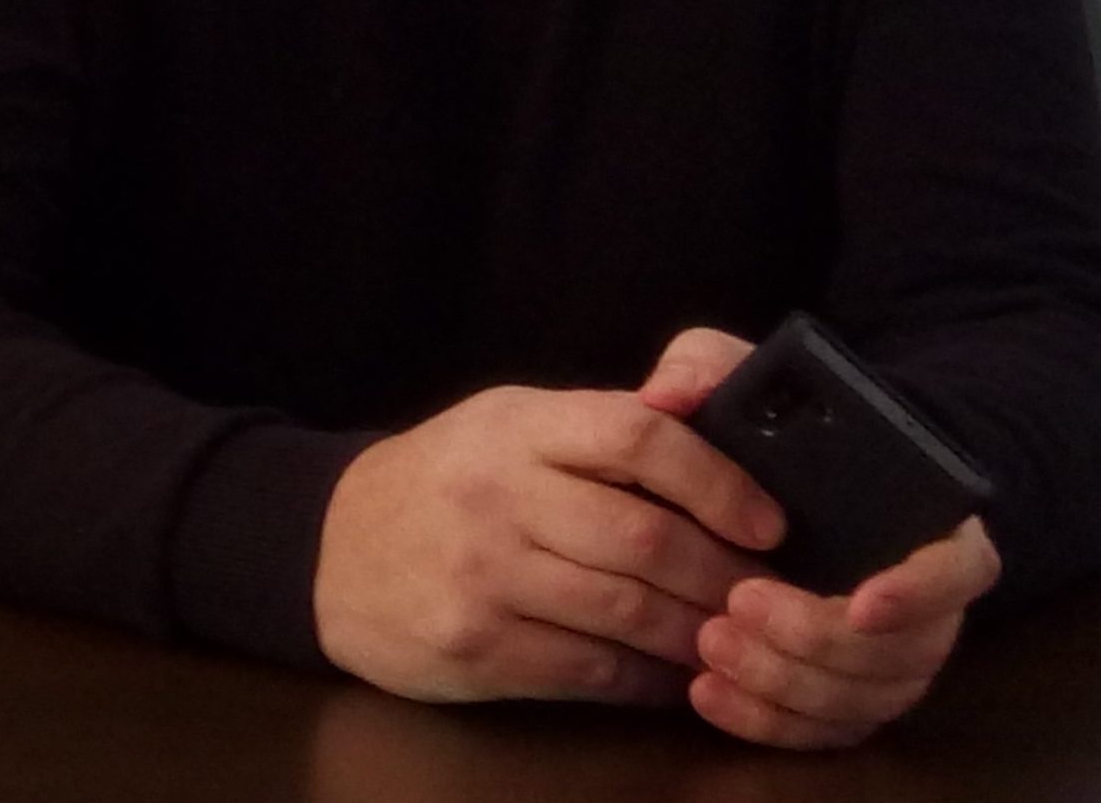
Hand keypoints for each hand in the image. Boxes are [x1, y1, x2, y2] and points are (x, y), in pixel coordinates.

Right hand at [312, 384, 785, 706]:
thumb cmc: (449, 479)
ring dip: (696, 633)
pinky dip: (646, 680)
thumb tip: (710, 420)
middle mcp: (501, 493)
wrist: (332, 549)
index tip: (768, 521)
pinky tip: (676, 676)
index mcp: (520, 425)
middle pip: (642, 535)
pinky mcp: (475, 644)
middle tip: (769, 598)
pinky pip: (587, 669)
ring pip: (624, 610)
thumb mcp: (510, 424)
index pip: (637, 434)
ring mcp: (484, 573)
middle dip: (722, 574)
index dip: (716, 479)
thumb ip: (601, 427)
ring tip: (735, 639)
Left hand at [638, 327, 1003, 749]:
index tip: (861, 602)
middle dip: (818, 639)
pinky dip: (769, 721)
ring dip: (788, 684)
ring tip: (710, 644)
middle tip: (738, 606)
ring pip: (864, 699)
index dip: (922, 592)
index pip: (962, 567)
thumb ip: (708, 369)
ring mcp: (888, 653)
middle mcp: (922, 596)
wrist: (764, 478)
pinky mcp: (845, 694)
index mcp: (927, 518)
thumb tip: (665, 395)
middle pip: (904, 651)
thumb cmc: (767, 424)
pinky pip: (825, 731)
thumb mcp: (739, 376)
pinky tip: (709, 693)